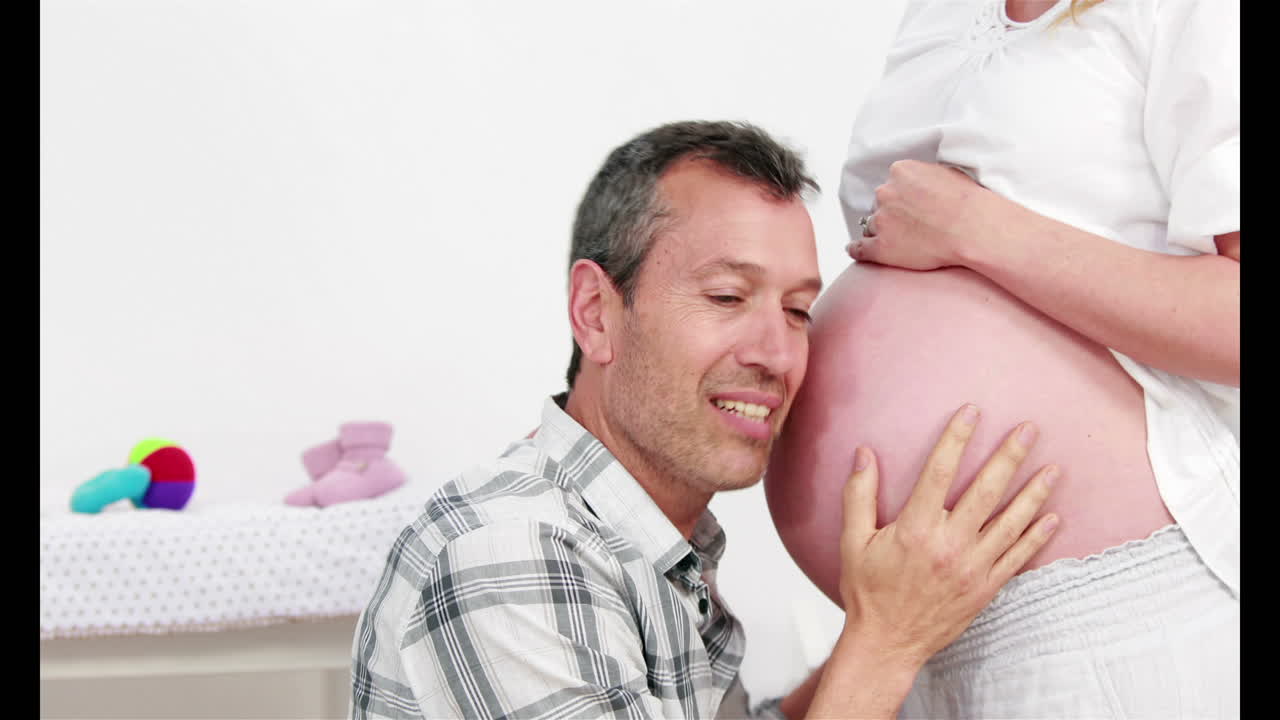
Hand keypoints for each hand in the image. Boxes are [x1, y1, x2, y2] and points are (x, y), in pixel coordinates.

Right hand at [837, 403, 1058, 668]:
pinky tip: (1052, 517)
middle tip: (1029, 430)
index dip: (956, 439)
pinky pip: (1018, 558)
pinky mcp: (986, 588)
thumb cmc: (867, 592)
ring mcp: (972, 568)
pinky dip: (1037, 537)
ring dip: (1035, 493)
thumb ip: (859, 495)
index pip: (939, 472)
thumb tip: (863, 454)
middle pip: (986, 491)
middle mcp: (949, 546)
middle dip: (1009, 456)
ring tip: (1053, 468)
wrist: (886, 644)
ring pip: (1011, 523)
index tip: (971, 413)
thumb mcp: (853, 542)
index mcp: (915, 530)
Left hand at [846, 160, 994, 270]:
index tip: (910, 205)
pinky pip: (858, 248)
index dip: (901, 196)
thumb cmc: (967, 202)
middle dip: (891, 212)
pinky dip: (855, 249)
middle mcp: (885, 193)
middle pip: (880, 203)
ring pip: (872, 225)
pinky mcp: (880, 247)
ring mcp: (881, 220)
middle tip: (910, 224)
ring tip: (900, 240)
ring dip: (882, 231)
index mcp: (900, 171)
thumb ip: (922, 175)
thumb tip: (916, 180)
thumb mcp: (945, 172)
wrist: (973, 228)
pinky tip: (854, 249)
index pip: (891, 184)